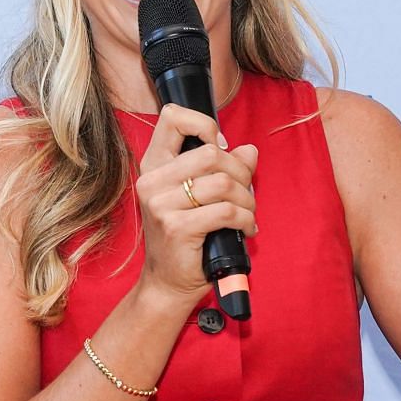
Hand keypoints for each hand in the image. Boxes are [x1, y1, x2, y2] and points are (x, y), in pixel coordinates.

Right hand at [133, 104, 257, 306]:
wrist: (168, 282)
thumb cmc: (185, 239)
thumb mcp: (200, 197)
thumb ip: (222, 168)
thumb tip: (248, 150)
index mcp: (153, 167)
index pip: (172, 118)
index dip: (204, 124)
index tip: (221, 148)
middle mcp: (152, 182)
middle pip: (211, 153)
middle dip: (241, 173)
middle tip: (245, 194)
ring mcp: (161, 205)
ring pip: (224, 183)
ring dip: (247, 200)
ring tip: (247, 214)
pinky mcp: (177, 227)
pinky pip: (226, 211)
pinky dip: (246, 220)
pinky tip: (246, 230)